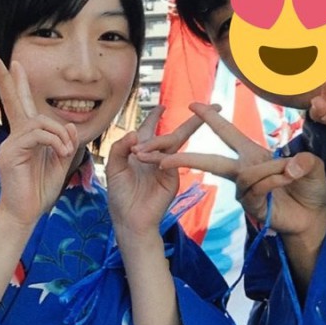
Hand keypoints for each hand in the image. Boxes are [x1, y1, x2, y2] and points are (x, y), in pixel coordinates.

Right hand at [0, 52, 77, 228]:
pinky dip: (54, 140)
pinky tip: (61, 152)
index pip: (21, 105)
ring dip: (58, 132)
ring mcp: (10, 144)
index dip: (17, 83)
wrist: (25, 214)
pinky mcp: (11, 153)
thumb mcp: (59, 162)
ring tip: (66, 151)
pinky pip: (36, 134)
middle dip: (3, 76)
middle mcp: (14, 136)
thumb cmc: (39, 190)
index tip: (15, 64)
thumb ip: (63, 141)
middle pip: (10, 100)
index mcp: (26, 136)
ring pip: (37, 120)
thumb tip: (66, 124)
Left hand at [105, 104, 205, 238]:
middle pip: (176, 134)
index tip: (162, 106)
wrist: (129, 218)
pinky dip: (157, 157)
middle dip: (193, 121)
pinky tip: (143, 159)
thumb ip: (119, 148)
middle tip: (212, 106)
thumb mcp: (114, 168)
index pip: (150, 129)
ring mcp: (168, 166)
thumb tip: (134, 132)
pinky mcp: (172, 177)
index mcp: (141, 152)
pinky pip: (168, 159)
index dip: (155, 117)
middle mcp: (157, 156)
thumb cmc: (120, 195)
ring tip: (137, 156)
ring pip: (172, 143)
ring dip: (156, 142)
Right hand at [139, 101, 325, 244]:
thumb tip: (292, 164)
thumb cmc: (310, 188)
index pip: (228, 133)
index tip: (193, 105)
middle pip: (211, 161)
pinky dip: (273, 181)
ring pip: (245, 173)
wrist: (314, 217)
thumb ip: (304, 160)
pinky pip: (256, 187)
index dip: (211, 119)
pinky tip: (288, 178)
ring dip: (271, 170)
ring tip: (293, 172)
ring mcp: (246, 190)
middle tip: (162, 159)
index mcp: (253, 154)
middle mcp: (244, 170)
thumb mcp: (314, 167)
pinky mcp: (252, 206)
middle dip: (186, 157)